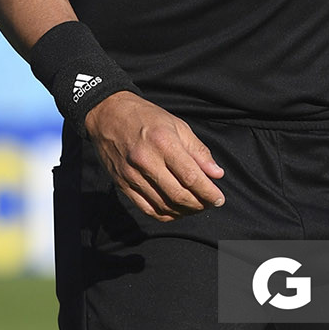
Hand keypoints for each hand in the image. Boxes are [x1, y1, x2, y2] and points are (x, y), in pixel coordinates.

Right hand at [84, 91, 225, 221]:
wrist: (109, 115)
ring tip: (196, 206)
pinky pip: (147, 209)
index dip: (208, 192)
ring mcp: (132, 175)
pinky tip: (176, 210)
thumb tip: (217, 174)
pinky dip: (165, 214)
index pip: (191, 176)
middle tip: (210, 204)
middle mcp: (146, 160)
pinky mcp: (122, 184)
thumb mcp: (178, 126)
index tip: (219, 199)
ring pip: (164, 205)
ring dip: (184, 211)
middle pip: (178, 195)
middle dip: (199, 204)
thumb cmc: (147, 118)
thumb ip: (198, 151)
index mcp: (163, 142)